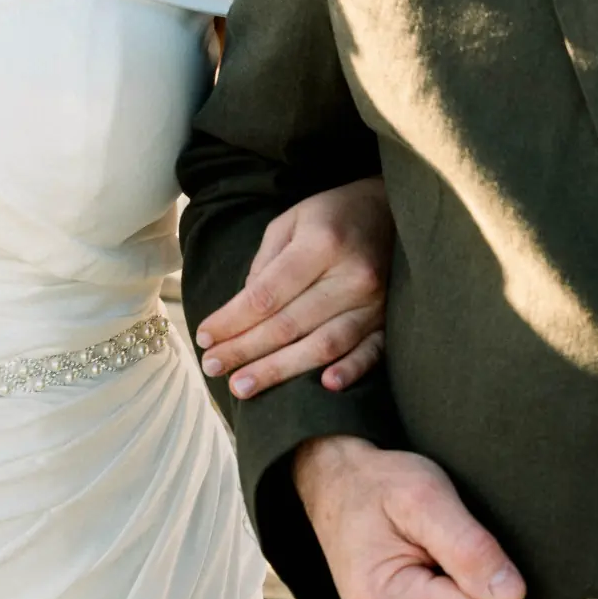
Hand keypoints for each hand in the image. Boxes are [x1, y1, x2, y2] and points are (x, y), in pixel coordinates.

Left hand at [197, 176, 391, 397]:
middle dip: (245, 350)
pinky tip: (325, 387)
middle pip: (290, 324)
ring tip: (243, 387)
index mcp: (321, 244)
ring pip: (323, 345)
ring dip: (280, 370)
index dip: (232, 319)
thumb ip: (264, 264)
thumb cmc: (331, 215)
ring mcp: (375, 302)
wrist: (393, 211)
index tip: (204, 337)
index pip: (267, 294)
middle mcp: (351, 275)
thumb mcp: (290, 221)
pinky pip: (371, 352)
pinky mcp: (390, 319)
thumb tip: (243, 310)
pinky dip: (350, 370)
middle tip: (213, 368)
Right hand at [293, 435, 523, 598]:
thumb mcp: (427, 496)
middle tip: (437, 553)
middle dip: (475, 594)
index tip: (445, 545)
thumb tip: (513, 596)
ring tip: (429, 567)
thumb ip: (471, 547)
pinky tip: (425, 587)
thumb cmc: (381, 487)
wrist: (337, 492)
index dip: (481, 576)